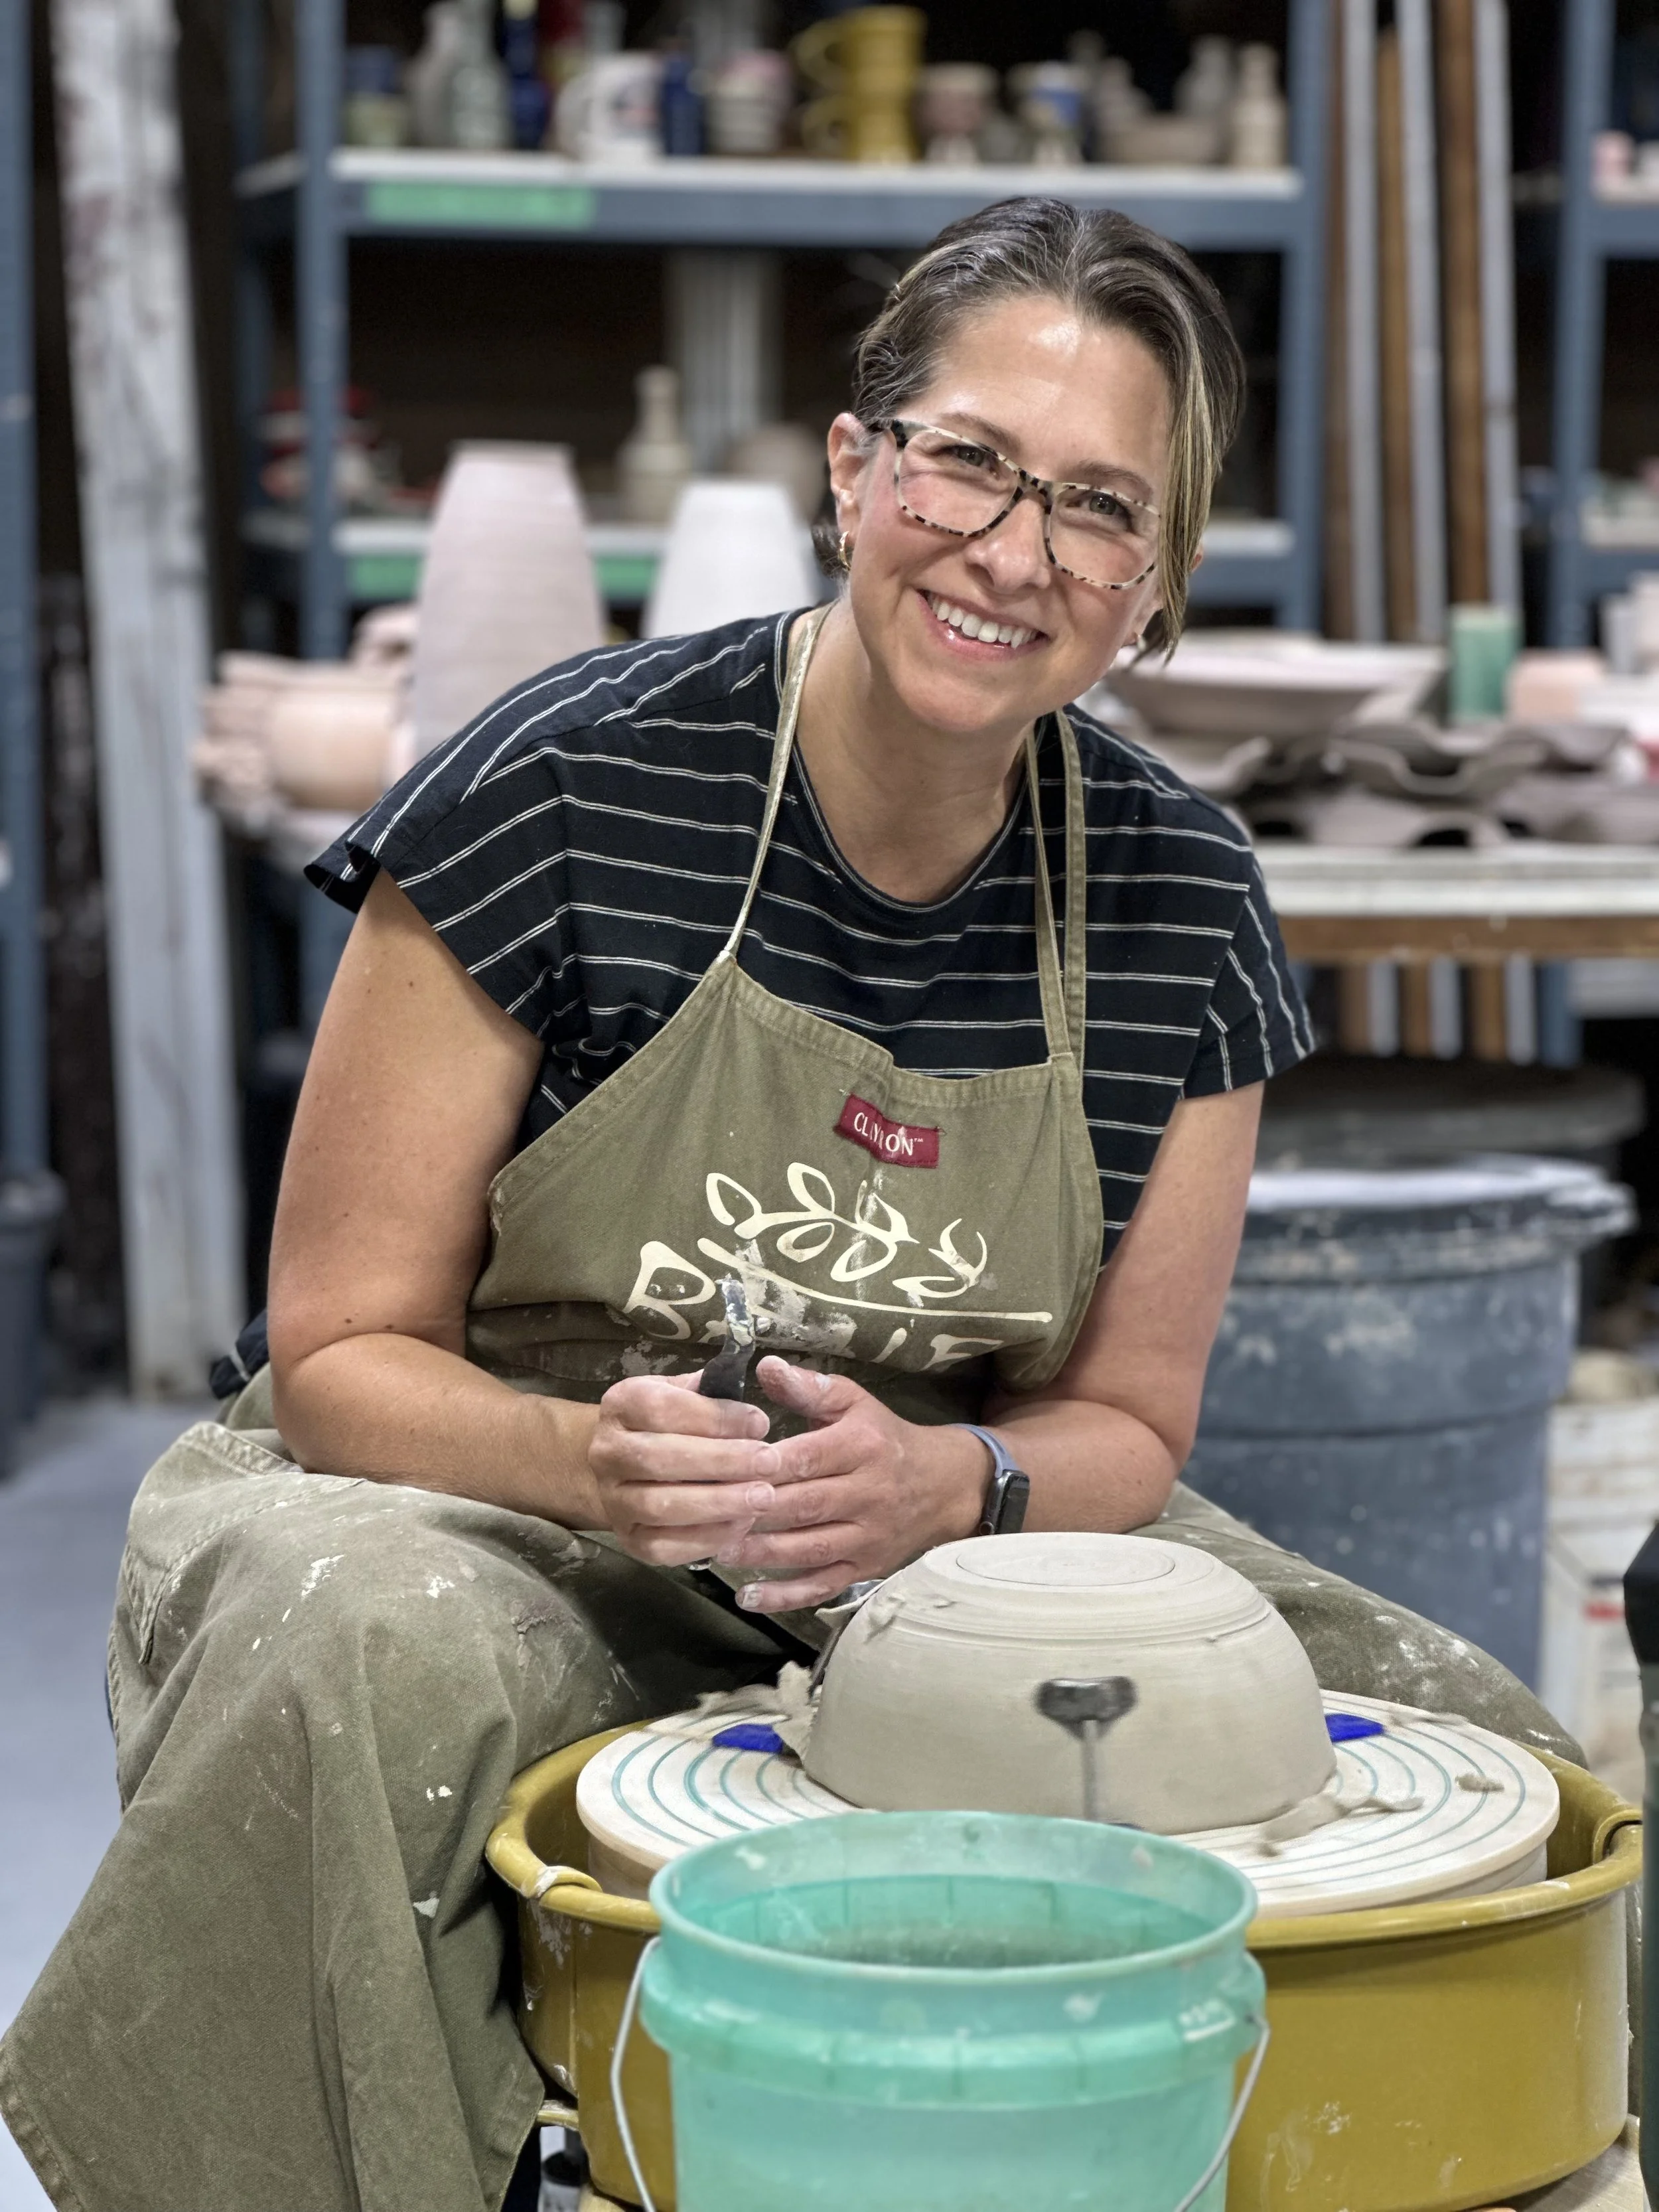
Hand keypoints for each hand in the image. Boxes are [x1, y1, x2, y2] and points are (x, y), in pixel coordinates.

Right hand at [589, 1371, 778, 1565]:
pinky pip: (664, 1547)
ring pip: (660, 1507)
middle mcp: (607, 1452)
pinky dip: (706, 1538)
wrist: (627, 1468)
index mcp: (621, 1405)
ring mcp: (613, 1500)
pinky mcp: (627, 1540)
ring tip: (763, 1497)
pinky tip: (742, 1524)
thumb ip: (712, 1394)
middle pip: (659, 1459)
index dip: (714, 1417)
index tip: (759, 1424)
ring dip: (718, 1503)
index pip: (661, 1408)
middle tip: (770, 1462)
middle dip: (721, 1461)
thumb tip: (751, 1418)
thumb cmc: (669, 1425)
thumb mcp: (684, 1394)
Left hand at [714, 1357, 985, 1613]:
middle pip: (805, 1506)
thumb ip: (810, 1388)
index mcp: (861, 1447)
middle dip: (757, 1512)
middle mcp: (867, 1494)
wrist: (943, 1485)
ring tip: (719, 1550)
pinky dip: (786, 1596)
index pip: (809, 1457)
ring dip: (763, 1553)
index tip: (725, 1467)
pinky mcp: (864, 1568)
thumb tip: (766, 1366)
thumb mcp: (855, 1403)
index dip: (767, 1465)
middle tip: (709, 1514)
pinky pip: (823, 1585)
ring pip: (810, 1549)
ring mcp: (866, 1537)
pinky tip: (749, 1598)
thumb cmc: (884, 1439)